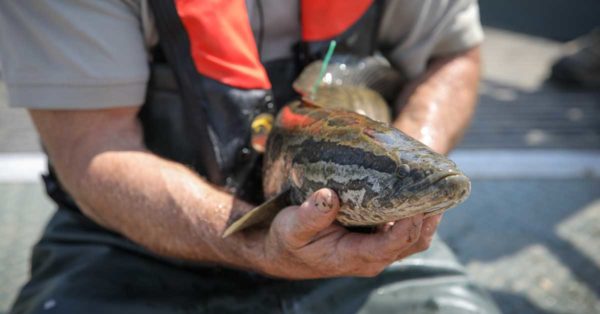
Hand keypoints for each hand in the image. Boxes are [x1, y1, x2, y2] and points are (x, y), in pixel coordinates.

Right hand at [251, 188, 438, 278]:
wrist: (283, 253)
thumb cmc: (288, 241)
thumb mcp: (292, 227)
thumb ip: (311, 215)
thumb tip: (329, 196)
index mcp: (356, 256)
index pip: (394, 243)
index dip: (410, 224)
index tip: (418, 200)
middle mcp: (373, 256)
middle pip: (414, 240)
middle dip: (428, 216)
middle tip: (435, 186)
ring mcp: (377, 249)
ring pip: (415, 237)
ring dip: (426, 215)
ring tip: (432, 186)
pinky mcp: (376, 239)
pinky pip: (404, 229)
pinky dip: (414, 213)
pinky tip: (414, 191)